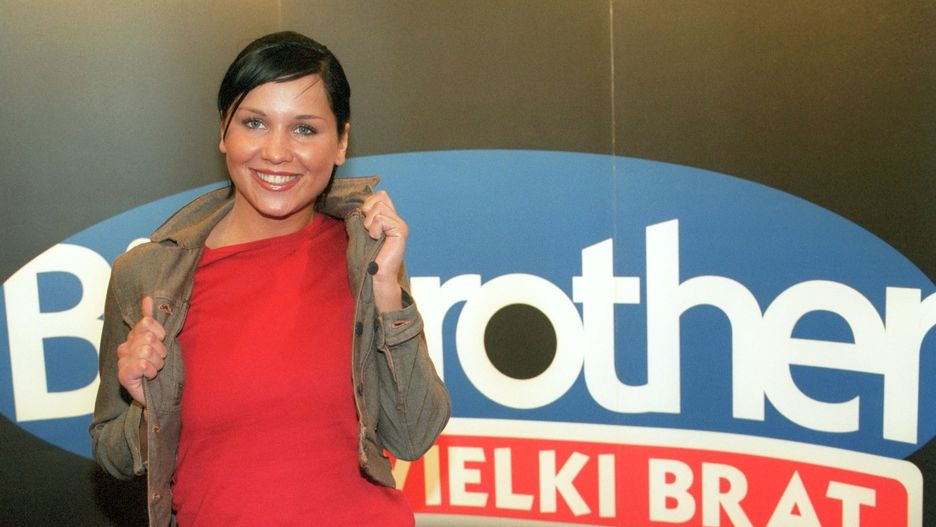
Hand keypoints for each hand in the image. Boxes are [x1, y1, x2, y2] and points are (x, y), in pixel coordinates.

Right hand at [117, 296, 167, 405]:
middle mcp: (124, 347)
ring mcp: (122, 362)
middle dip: (161, 351)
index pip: (147, 322)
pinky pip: (141, 365)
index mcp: (133, 337)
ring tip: (155, 370)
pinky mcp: (123, 375)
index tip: (162, 343)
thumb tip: (147, 298)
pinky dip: (151, 372)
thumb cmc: (160, 368)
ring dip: (157, 363)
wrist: (159, 395)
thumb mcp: (160, 341)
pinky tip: (149, 377)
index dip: (160, 333)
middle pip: (148, 337)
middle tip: (159, 361)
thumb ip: (151, 320)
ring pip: (146, 351)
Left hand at [361, 190, 407, 311]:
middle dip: (367, 212)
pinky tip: (377, 239)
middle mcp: (397, 220)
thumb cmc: (367, 257)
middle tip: (368, 230)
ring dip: (369, 222)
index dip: (369, 203)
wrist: (375, 276)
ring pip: (379, 207)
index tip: (364, 220)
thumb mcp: (363, 231)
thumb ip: (365, 217)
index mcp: (389, 219)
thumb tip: (361, 204)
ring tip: (372, 236)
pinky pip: (380, 219)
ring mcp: (400, 225)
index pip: (381, 195)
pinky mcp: (400, 231)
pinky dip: (374, 229)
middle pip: (379, 198)